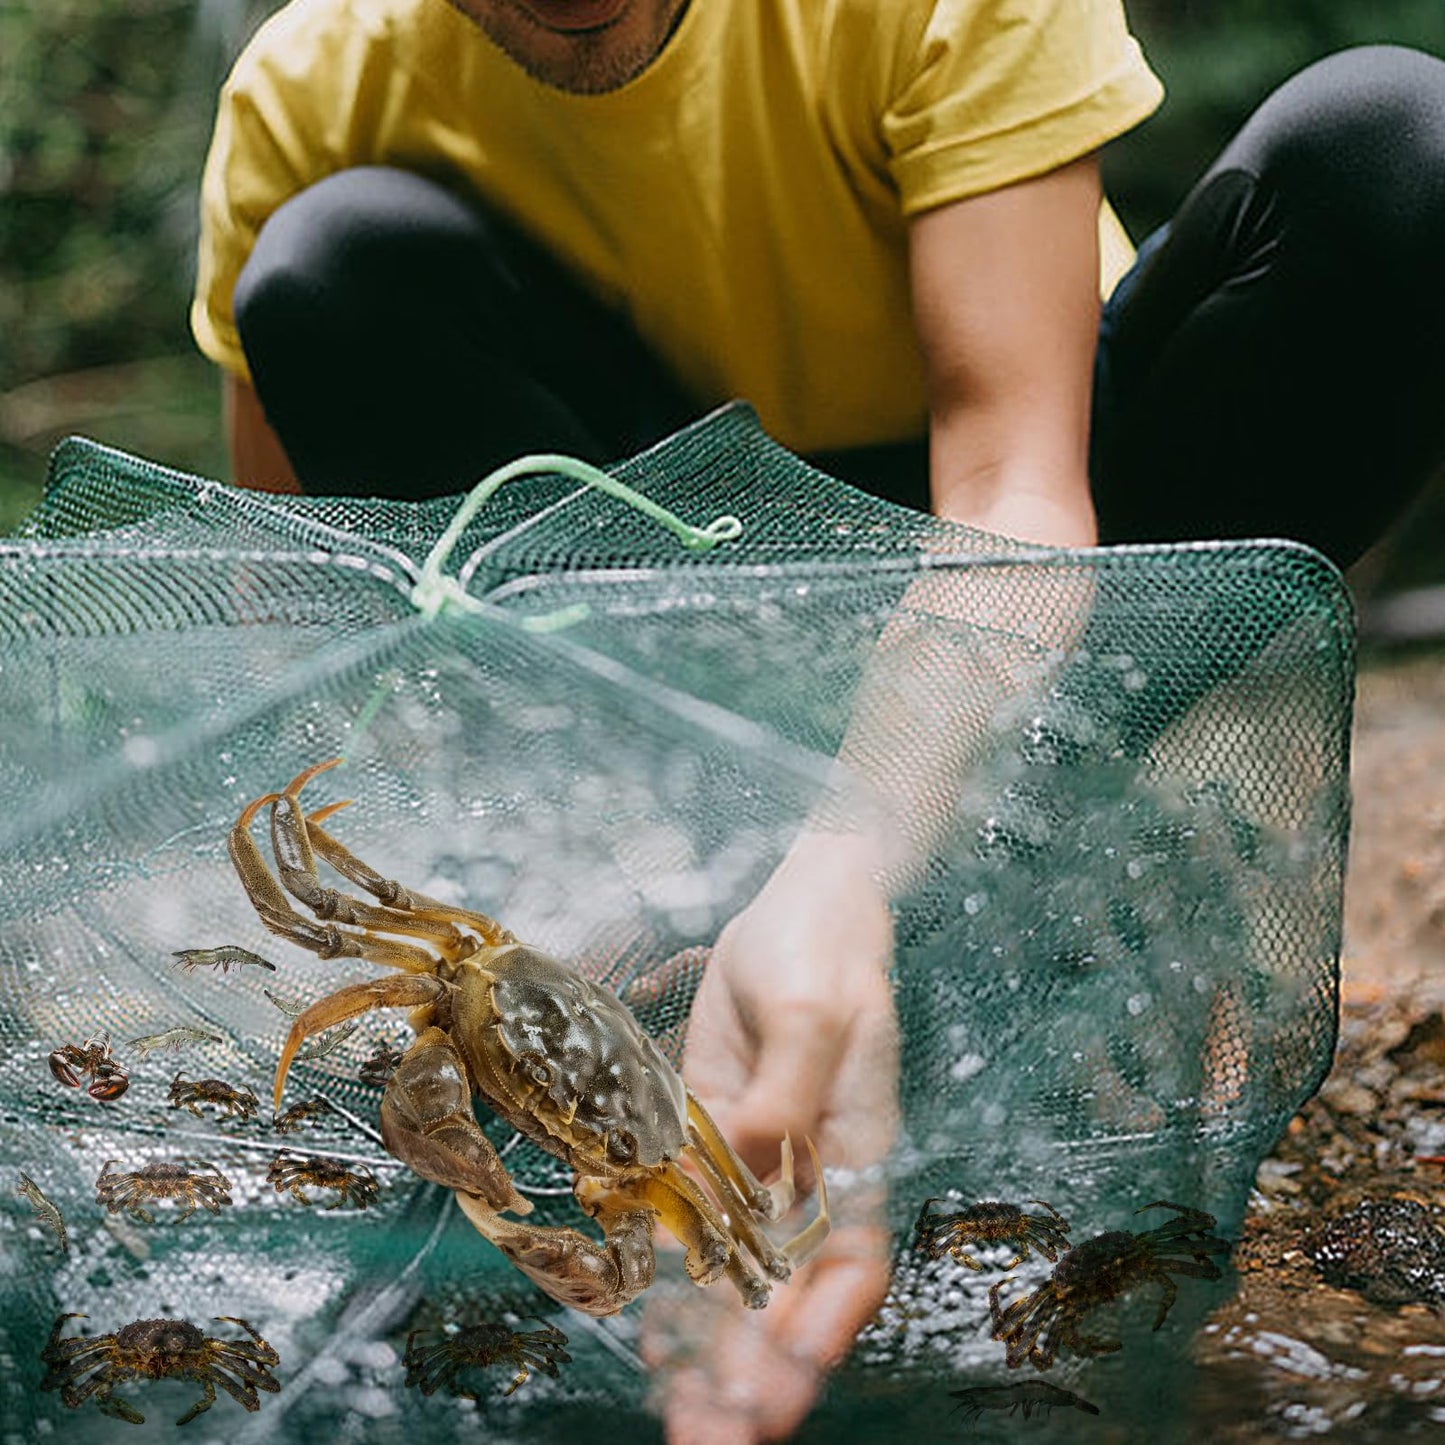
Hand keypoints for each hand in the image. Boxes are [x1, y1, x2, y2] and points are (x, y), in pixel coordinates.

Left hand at [645, 831, 899, 1443]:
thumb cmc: (825, 952)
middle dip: (758, 1367)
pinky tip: (654, 1324)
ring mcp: (761, 1155)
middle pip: (791, 1286)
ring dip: (715, 1340)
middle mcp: (809, 1170)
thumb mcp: (813, 1008)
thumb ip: (788, 1087)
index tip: (781, 1385)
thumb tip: (756, 1155)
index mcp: (854, 1148)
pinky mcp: (715, 1130)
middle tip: (711, 1436)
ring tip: (680, 1412)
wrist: (801, 905)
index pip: (849, 1258)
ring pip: (742, 1267)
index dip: (820, 1327)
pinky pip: (698, 1216)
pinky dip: (680, 1272)